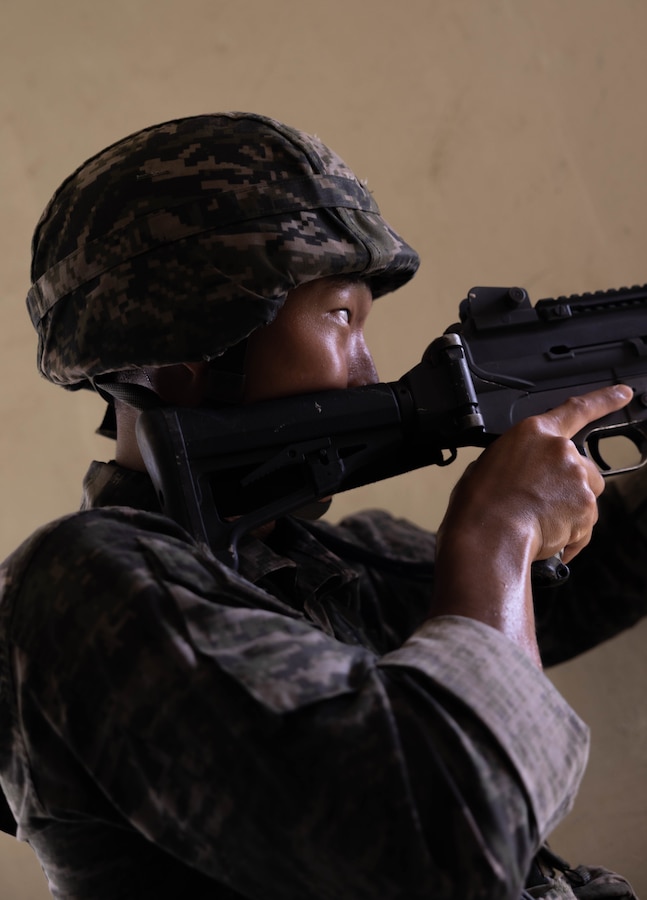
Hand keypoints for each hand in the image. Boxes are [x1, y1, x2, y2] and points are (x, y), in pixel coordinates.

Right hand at [431, 385, 632, 661]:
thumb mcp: (491, 464)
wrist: (489, 533)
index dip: (604, 400)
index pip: (577, 409)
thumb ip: (520, 460)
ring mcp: (577, 478)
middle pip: (582, 467)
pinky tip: (545, 537)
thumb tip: (525, 475)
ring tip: (537, 521)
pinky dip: (569, 534)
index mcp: (534, 433)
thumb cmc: (480, 503)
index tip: (623, 393)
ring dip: (569, 509)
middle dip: (570, 485)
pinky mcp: (586, 507)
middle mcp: (561, 450)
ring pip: (585, 496)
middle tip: (540, 503)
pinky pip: (584, 524)